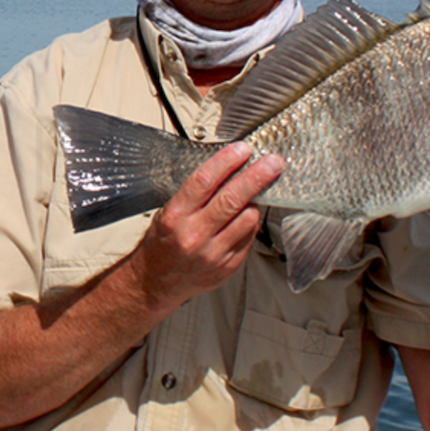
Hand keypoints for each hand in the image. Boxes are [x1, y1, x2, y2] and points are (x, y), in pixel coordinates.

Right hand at [128, 142, 283, 311]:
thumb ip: (197, 195)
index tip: (243, 150)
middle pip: (232, 199)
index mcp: (176, 216)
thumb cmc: (164, 243)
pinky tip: (246, 217)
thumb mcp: (169, 212)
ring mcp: (213, 253)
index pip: (204, 181)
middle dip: (256, 177)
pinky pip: (249, 237)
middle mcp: (194, 235)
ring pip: (247, 218)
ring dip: (255, 202)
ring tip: (254, 193)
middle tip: (272, 163)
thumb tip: (229, 169)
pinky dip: (251, 223)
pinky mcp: (227, 266)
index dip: (226, 161)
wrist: (157, 280)